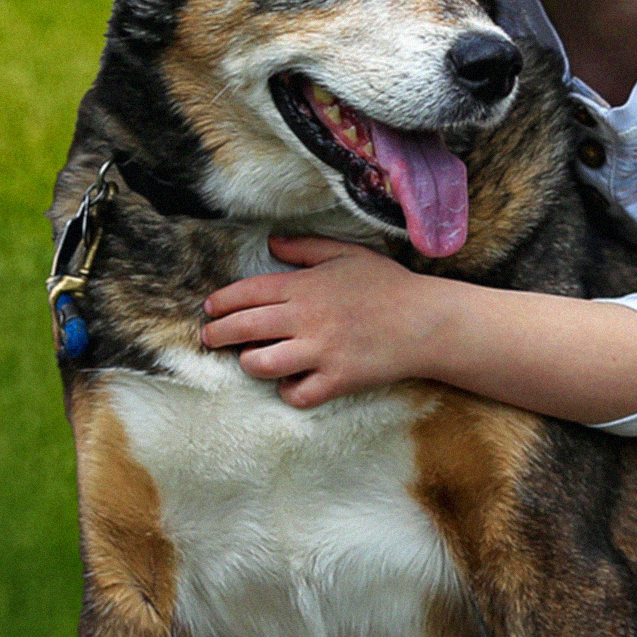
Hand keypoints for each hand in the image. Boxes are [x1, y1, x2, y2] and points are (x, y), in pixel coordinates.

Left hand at [200, 235, 445, 407]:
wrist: (426, 321)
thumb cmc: (388, 284)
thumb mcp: (347, 254)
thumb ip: (306, 247)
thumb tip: (272, 242)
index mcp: (305, 287)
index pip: (247, 293)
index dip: (222, 302)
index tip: (210, 308)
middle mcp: (307, 319)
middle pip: (244, 329)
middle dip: (218, 334)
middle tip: (209, 338)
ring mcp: (320, 351)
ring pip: (261, 365)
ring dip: (249, 363)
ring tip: (250, 359)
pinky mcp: (337, 380)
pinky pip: (297, 394)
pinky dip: (288, 391)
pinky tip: (291, 383)